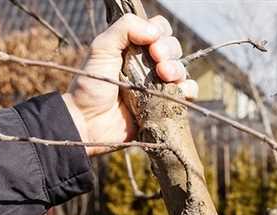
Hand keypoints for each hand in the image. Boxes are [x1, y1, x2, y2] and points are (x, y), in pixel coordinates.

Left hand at [63, 14, 198, 155]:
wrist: (88, 123)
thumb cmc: (90, 86)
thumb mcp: (101, 48)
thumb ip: (124, 28)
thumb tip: (154, 31)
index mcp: (134, 48)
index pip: (158, 29)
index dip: (160, 32)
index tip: (150, 44)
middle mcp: (148, 65)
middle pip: (173, 47)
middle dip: (168, 50)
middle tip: (157, 60)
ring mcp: (157, 86)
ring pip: (181, 69)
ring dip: (177, 68)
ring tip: (164, 75)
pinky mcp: (163, 106)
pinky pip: (186, 93)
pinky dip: (188, 89)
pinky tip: (179, 90)